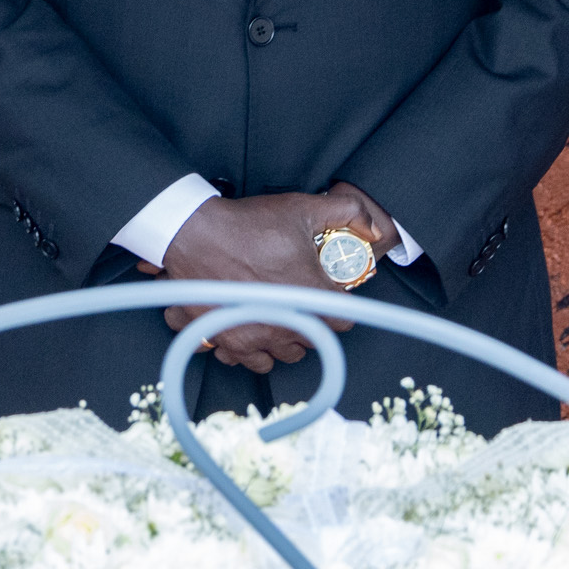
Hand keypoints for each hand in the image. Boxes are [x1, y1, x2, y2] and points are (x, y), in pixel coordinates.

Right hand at [151, 181, 399, 373]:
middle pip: (309, 341)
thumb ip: (347, 212)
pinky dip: (246, 349)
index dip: (339, 306)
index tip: (330, 295)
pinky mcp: (222, 341)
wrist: (194, 234)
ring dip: (281, 341)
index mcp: (308, 298)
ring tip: (276, 318)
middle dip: (310, 324)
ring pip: (278, 357)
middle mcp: (283, 326)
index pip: (341, 320)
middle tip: (302, 302)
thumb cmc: (248, 224)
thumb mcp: (303, 208)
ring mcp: (251, 338)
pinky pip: (241, 360)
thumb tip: (374, 226)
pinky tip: (245, 327)